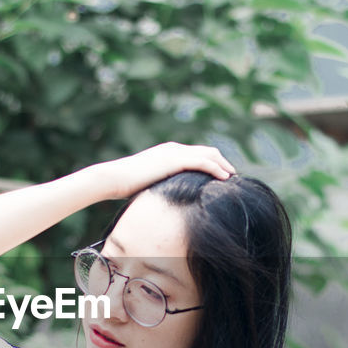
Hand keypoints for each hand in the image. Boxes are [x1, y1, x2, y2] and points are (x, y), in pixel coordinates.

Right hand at [92, 142, 236, 199]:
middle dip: (222, 162)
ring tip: (233, 177)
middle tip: (232, 176)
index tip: (222, 176)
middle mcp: (174, 148)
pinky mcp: (174, 160)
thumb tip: (169, 198)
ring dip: (223, 164)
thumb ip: (162, 185)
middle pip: (207, 151)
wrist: (114, 178)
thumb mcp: (149, 183)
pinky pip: (203, 162)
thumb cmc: (126, 185)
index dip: (212, 163)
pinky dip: (216, 168)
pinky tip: (225, 178)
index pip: (197, 153)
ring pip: (209, 154)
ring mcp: (174, 153)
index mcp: (168, 152)